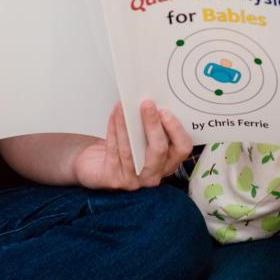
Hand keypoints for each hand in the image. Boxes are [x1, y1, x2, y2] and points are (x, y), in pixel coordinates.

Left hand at [72, 101, 191, 190]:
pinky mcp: (114, 179)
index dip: (176, 130)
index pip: (182, 149)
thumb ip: (151, 124)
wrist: (97, 167)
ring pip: (132, 150)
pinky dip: (114, 129)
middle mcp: (154, 174)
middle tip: (147, 104)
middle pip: (159, 150)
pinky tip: (114, 115)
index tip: (165, 111)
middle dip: (153, 124)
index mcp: (167, 162)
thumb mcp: (142, 137)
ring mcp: (134, 180)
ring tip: (124, 106)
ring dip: (128, 124)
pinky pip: (114, 150)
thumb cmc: (124, 147)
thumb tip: (152, 100)